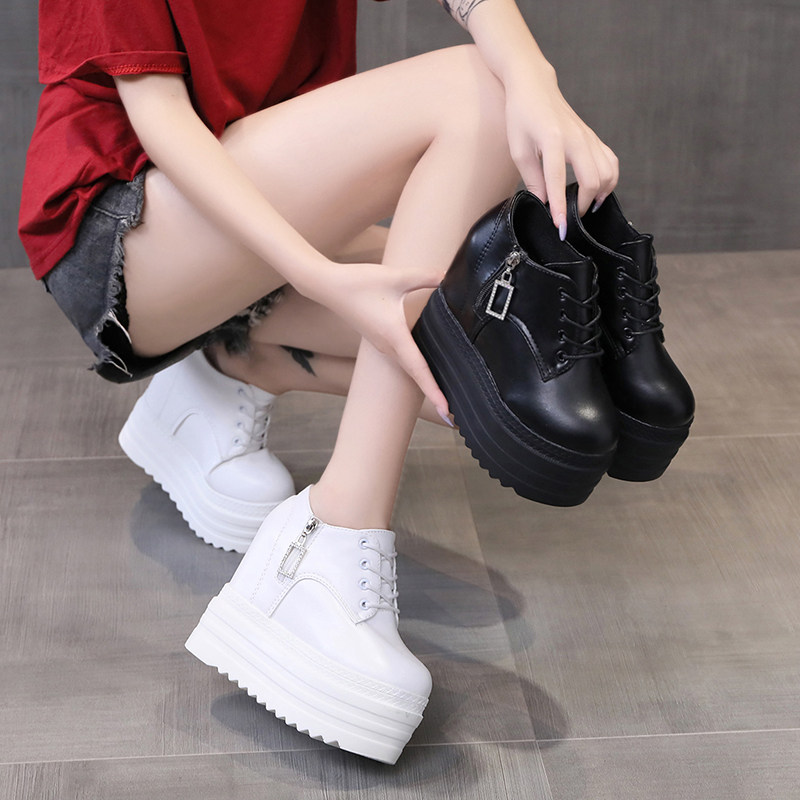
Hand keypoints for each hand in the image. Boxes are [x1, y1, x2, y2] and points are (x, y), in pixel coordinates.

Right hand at [297, 260, 449, 416]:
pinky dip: (416, 370)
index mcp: (395, 336)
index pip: (419, 370)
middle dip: (433, 395)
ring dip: (425, 383)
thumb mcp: (395, 277)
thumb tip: (448, 275)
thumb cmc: (358, 283)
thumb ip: (425, 276)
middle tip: (453, 414)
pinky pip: (402, 360)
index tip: (447, 410)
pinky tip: (427, 368)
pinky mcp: (380, 340)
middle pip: (416, 376)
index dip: (434, 391)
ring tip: (443, 397)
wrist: (327, 286)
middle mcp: (388, 347)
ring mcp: (383, 345)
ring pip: (409, 369)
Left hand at [503, 62, 618, 234]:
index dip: (560, 207)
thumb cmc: (521, 117)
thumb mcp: (519, 150)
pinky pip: (610, 162)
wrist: (534, 86)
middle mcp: (576, 138)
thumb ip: (532, 178)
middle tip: (570, 218)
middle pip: (592, 179)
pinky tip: (597, 191)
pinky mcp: (593, 137)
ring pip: (607, 172)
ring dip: (600, 194)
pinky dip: (608, 180)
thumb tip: (543, 203)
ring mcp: (588, 136)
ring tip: (586, 207)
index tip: (560, 228)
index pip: (558, 180)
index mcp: (553, 140)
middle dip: (583, 205)